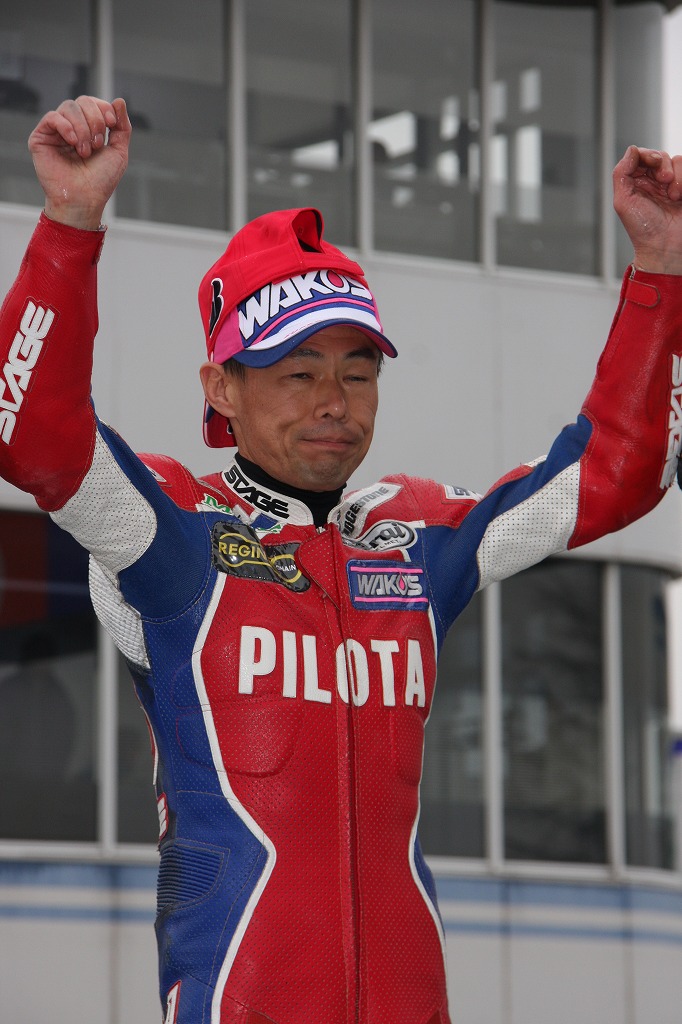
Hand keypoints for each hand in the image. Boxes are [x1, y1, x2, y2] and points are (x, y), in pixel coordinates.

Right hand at [28, 96, 131, 230]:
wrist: (84, 200)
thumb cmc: (101, 181)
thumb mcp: (119, 152)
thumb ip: (122, 127)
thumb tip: (119, 101)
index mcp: (89, 129)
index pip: (94, 103)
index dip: (104, 108)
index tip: (112, 124)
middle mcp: (72, 128)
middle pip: (83, 101)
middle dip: (95, 120)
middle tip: (97, 144)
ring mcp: (56, 132)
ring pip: (69, 107)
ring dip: (83, 128)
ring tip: (85, 151)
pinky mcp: (41, 138)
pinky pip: (52, 117)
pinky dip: (66, 126)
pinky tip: (73, 142)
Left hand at [613, 146, 681, 273]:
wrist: (665, 247)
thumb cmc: (643, 229)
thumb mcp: (623, 201)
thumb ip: (621, 173)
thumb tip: (631, 149)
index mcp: (635, 183)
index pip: (640, 156)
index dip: (647, 155)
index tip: (653, 164)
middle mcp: (652, 182)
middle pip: (660, 156)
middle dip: (663, 165)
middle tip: (664, 181)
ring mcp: (671, 185)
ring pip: (677, 161)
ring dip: (677, 176)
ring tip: (674, 196)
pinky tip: (680, 196)